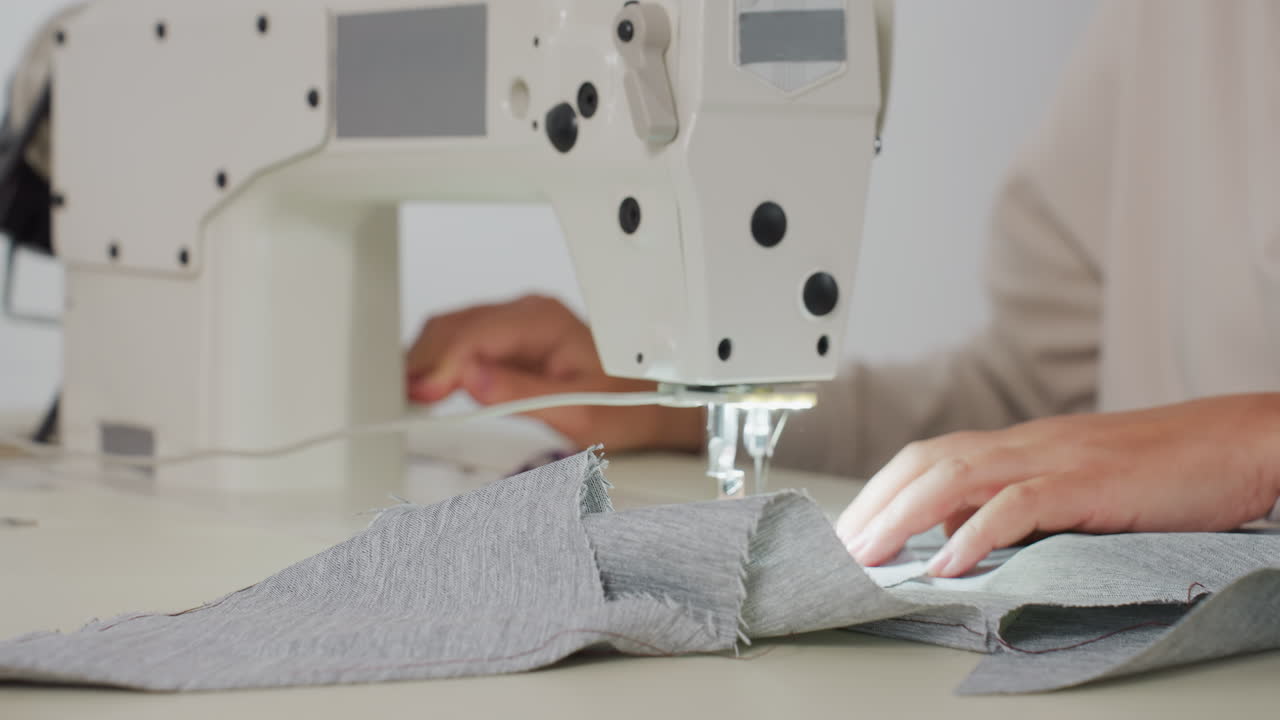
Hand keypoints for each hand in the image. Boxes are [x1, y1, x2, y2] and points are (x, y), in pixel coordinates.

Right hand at [405, 294, 703, 452]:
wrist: (653, 404)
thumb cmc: (625, 406)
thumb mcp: (579, 414)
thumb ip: (522, 395)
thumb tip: (472, 380)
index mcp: (545, 321)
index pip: (477, 332)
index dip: (442, 360)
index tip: (421, 391)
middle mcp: (526, 313)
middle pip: (456, 326)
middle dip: (425, 361)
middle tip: (402, 400)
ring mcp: (515, 323)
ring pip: (452, 330)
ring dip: (428, 361)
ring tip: (408, 399)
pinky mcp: (507, 339)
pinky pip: (461, 341)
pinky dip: (439, 362)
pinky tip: (428, 387)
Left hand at [836, 394, 1279, 577]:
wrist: (1234, 442)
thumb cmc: (1159, 469)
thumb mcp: (1072, 486)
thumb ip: (1016, 503)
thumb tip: (957, 535)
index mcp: (1017, 444)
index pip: (927, 459)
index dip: (880, 492)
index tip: (849, 531)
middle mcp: (1024, 444)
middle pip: (925, 464)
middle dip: (872, 506)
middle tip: (838, 551)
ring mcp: (1053, 459)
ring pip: (954, 478)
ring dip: (902, 518)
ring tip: (868, 557)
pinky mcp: (1087, 482)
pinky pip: (1019, 505)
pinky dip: (975, 533)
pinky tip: (947, 563)